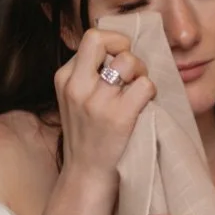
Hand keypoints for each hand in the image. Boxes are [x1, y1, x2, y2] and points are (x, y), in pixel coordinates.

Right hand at [53, 28, 155, 181]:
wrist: (86, 176)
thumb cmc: (88, 136)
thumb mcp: (75, 100)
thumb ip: (88, 74)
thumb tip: (119, 48)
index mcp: (64, 78)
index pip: (91, 38)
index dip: (113, 42)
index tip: (119, 58)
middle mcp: (77, 86)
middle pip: (101, 38)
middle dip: (123, 46)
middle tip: (131, 70)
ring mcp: (96, 102)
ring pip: (128, 60)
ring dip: (141, 72)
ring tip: (138, 90)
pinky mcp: (118, 117)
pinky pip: (145, 85)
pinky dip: (151, 91)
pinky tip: (145, 105)